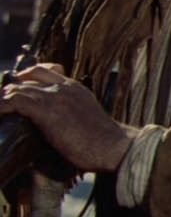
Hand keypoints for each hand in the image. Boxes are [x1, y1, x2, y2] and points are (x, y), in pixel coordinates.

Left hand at [0, 63, 135, 171]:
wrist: (113, 146)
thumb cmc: (101, 139)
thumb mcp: (86, 115)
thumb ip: (70, 111)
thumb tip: (57, 124)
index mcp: (73, 87)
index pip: (44, 70)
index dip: (26, 77)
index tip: (16, 89)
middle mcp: (63, 87)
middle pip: (27, 76)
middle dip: (9, 88)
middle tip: (3, 104)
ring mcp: (55, 97)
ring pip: (17, 88)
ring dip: (2, 99)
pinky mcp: (47, 111)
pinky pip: (15, 101)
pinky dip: (1, 106)